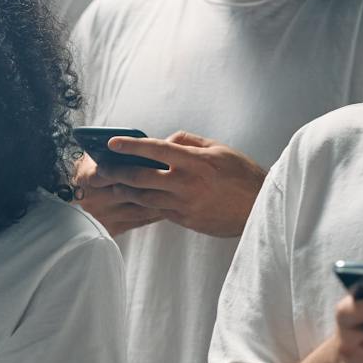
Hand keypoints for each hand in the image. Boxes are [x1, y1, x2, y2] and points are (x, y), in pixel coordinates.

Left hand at [87, 131, 266, 238]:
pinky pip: (157, 210)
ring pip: (143, 197)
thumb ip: (188, 142)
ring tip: (112, 184)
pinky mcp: (185, 220)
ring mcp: (184, 204)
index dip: (130, 145)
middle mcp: (187, 183)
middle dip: (117, 171)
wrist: (260, 208)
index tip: (111, 143)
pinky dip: (143, 203)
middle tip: (102, 168)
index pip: (155, 150)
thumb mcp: (219, 149)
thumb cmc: (241, 174)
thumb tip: (164, 142)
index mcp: (196, 161)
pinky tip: (133, 197)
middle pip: (141, 177)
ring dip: (124, 190)